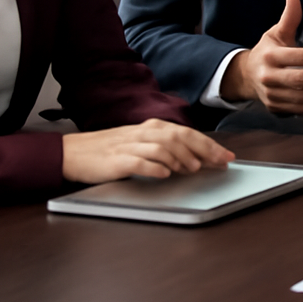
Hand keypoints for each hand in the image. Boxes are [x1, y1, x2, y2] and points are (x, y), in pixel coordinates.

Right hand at [61, 118, 233, 183]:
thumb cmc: (111, 150)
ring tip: (193, 169)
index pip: (188, 134)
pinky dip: (154, 167)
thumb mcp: (142, 144)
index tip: (227, 156)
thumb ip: (168, 149)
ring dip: (181, 158)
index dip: (210, 145)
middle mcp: (144, 133)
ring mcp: (130, 145)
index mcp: (153, 127)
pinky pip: (139, 162)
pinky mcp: (117, 160)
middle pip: (180, 137)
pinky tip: (164, 174)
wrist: (74, 152)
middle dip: (204, 150)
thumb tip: (198, 159)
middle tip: (219, 163)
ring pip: (162, 147)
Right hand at [220, 0, 302, 113]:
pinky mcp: (275, 107)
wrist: (246, 76)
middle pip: (299, 79)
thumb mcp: (275, 33)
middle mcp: (269, 76)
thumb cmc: (267, 52)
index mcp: (271, 56)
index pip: (298, 56)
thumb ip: (289, 18)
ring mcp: (271, 94)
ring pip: (299, 97)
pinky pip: (296, 110)